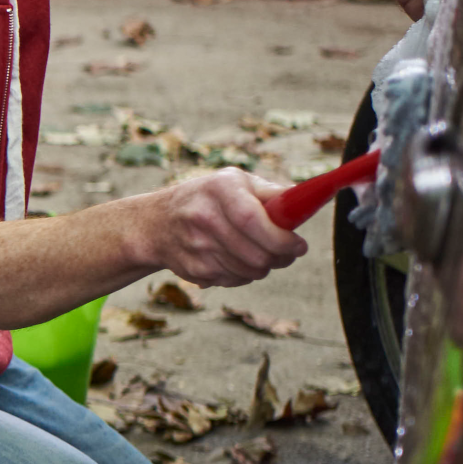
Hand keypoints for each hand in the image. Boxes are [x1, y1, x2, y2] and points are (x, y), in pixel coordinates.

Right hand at [137, 170, 305, 287]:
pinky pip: (234, 280)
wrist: (155, 223)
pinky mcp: (193, 270)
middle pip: (256, 253)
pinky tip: (236, 260)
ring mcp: (195, 247)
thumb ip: (270, 193)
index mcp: (218, 189)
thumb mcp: (235, 183)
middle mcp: (202, 217)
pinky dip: (244, 274)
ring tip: (262, 253)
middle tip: (288, 252)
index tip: (298, 245)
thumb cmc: (207, 198)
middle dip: (280, 257)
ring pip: (249, 271)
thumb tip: (306, 203)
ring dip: (264, 267)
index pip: (252, 219)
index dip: (280, 238)